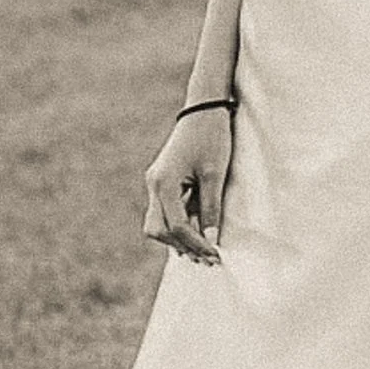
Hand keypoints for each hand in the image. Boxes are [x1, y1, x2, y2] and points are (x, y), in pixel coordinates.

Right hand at [143, 104, 231, 263]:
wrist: (203, 109)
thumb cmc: (211, 137)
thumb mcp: (214, 174)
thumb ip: (210, 209)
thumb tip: (210, 240)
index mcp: (163, 182)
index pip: (176, 226)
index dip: (195, 244)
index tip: (215, 255)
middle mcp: (154, 184)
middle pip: (158, 230)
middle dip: (181, 246)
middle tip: (207, 259)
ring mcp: (156, 183)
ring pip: (158, 223)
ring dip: (179, 238)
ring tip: (204, 251)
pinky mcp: (162, 181)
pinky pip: (165, 211)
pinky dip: (179, 225)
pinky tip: (198, 233)